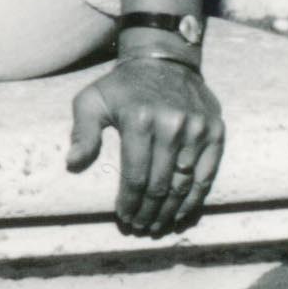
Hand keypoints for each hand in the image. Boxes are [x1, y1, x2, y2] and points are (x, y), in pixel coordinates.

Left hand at [67, 56, 223, 237]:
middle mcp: (171, 124)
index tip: (124, 218)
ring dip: (170, 211)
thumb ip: (82, 132)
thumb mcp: (93, 100)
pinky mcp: (215, 131)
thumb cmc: (123, 86)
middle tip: (140, 228)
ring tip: (158, 226)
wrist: (164, 61)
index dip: (130, 202)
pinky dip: (195, 199)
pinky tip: (182, 214)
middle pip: (160, 184)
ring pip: (184, 184)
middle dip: (149, 212)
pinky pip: (207, 174)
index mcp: (139, 119)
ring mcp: (197, 128)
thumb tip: (72, 164)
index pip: (135, 175)